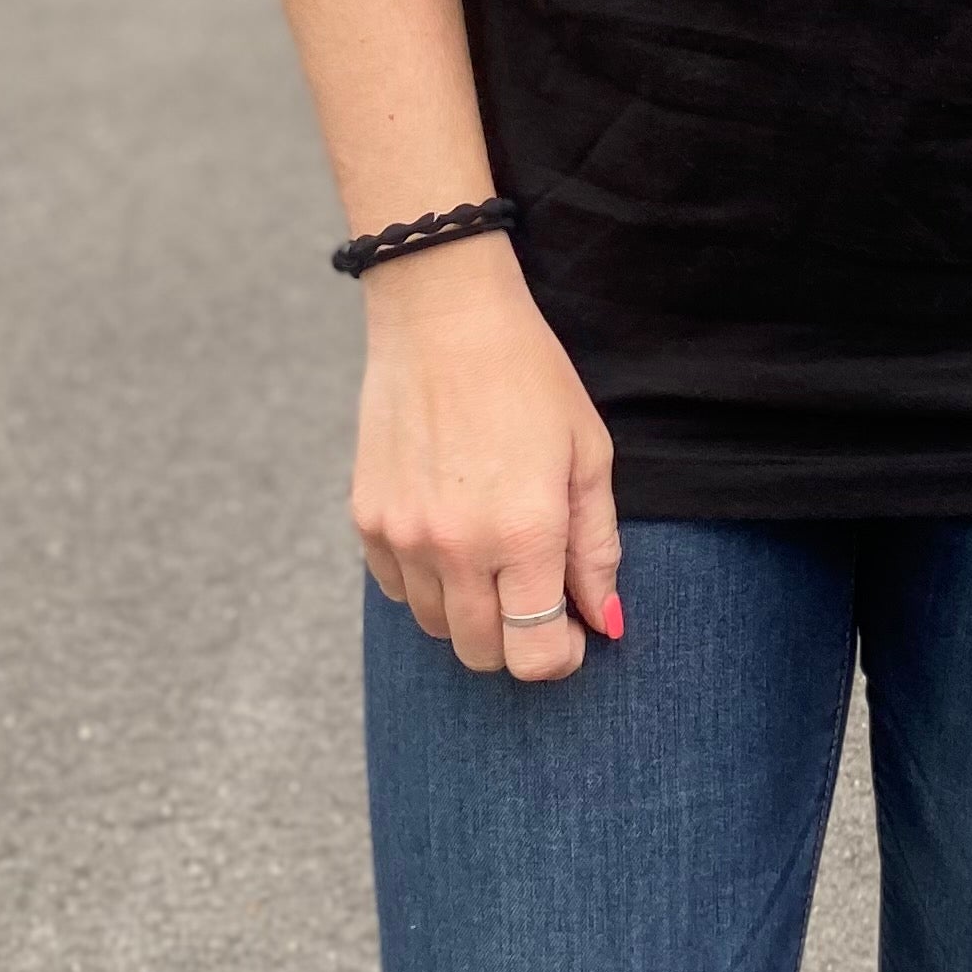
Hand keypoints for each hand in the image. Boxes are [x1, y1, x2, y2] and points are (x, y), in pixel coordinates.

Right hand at [350, 234, 623, 680]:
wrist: (442, 315)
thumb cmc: (529, 377)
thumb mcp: (588, 455)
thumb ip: (597, 547)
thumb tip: (605, 620)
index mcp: (525, 532)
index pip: (536, 656)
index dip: (562, 656)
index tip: (572, 629)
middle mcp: (457, 546)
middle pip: (482, 655)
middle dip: (518, 641)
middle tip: (538, 593)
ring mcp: (404, 536)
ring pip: (437, 628)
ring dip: (471, 611)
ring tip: (494, 551)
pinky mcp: (367, 519)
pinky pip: (398, 590)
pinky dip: (427, 581)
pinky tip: (451, 531)